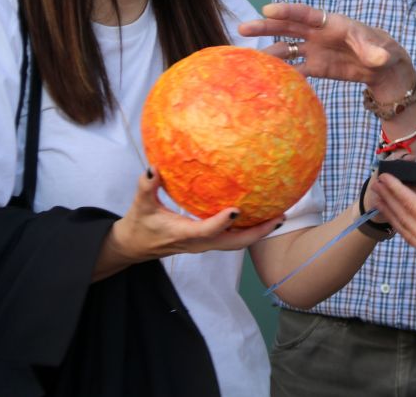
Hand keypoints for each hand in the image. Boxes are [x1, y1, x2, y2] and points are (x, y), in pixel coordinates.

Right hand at [108, 168, 282, 262]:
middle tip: (280, 216)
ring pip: (237, 243)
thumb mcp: (140, 205)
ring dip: (258, 232)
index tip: (237, 208)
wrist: (136, 247)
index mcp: (184, 234)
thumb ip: (146, 186)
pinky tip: (260, 215)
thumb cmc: (139, 225)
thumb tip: (153, 167)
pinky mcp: (207, 242)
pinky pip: (232, 238)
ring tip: (279, 216)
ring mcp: (205, 244)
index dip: (222, 222)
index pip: (206, 231)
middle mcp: (200, 243)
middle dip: (258, 232)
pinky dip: (248, 229)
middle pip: (234, 243)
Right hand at [238, 3, 415, 97]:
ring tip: (248, 60)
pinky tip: (267, 80)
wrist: (383, 68)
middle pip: (287, 27)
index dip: (287, 12)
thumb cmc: (383, 49)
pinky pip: (295, 69)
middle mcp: (317, 34)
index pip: (306, 14)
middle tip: (242, 28)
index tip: (267, 9)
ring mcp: (314, 50)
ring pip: (286, 49)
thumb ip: (375, 52)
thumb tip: (377, 57)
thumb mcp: (381, 49)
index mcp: (331, 23)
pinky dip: (282, 74)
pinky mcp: (315, 68)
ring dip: (268, 53)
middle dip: (265, 27)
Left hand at [373, 169, 415, 306]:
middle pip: (405, 220)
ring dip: (392, 217)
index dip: (397, 191)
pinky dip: (405, 231)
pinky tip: (400, 224)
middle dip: (389, 202)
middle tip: (375, 186)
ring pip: (407, 234)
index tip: (385, 178)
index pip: (414, 206)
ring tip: (380, 203)